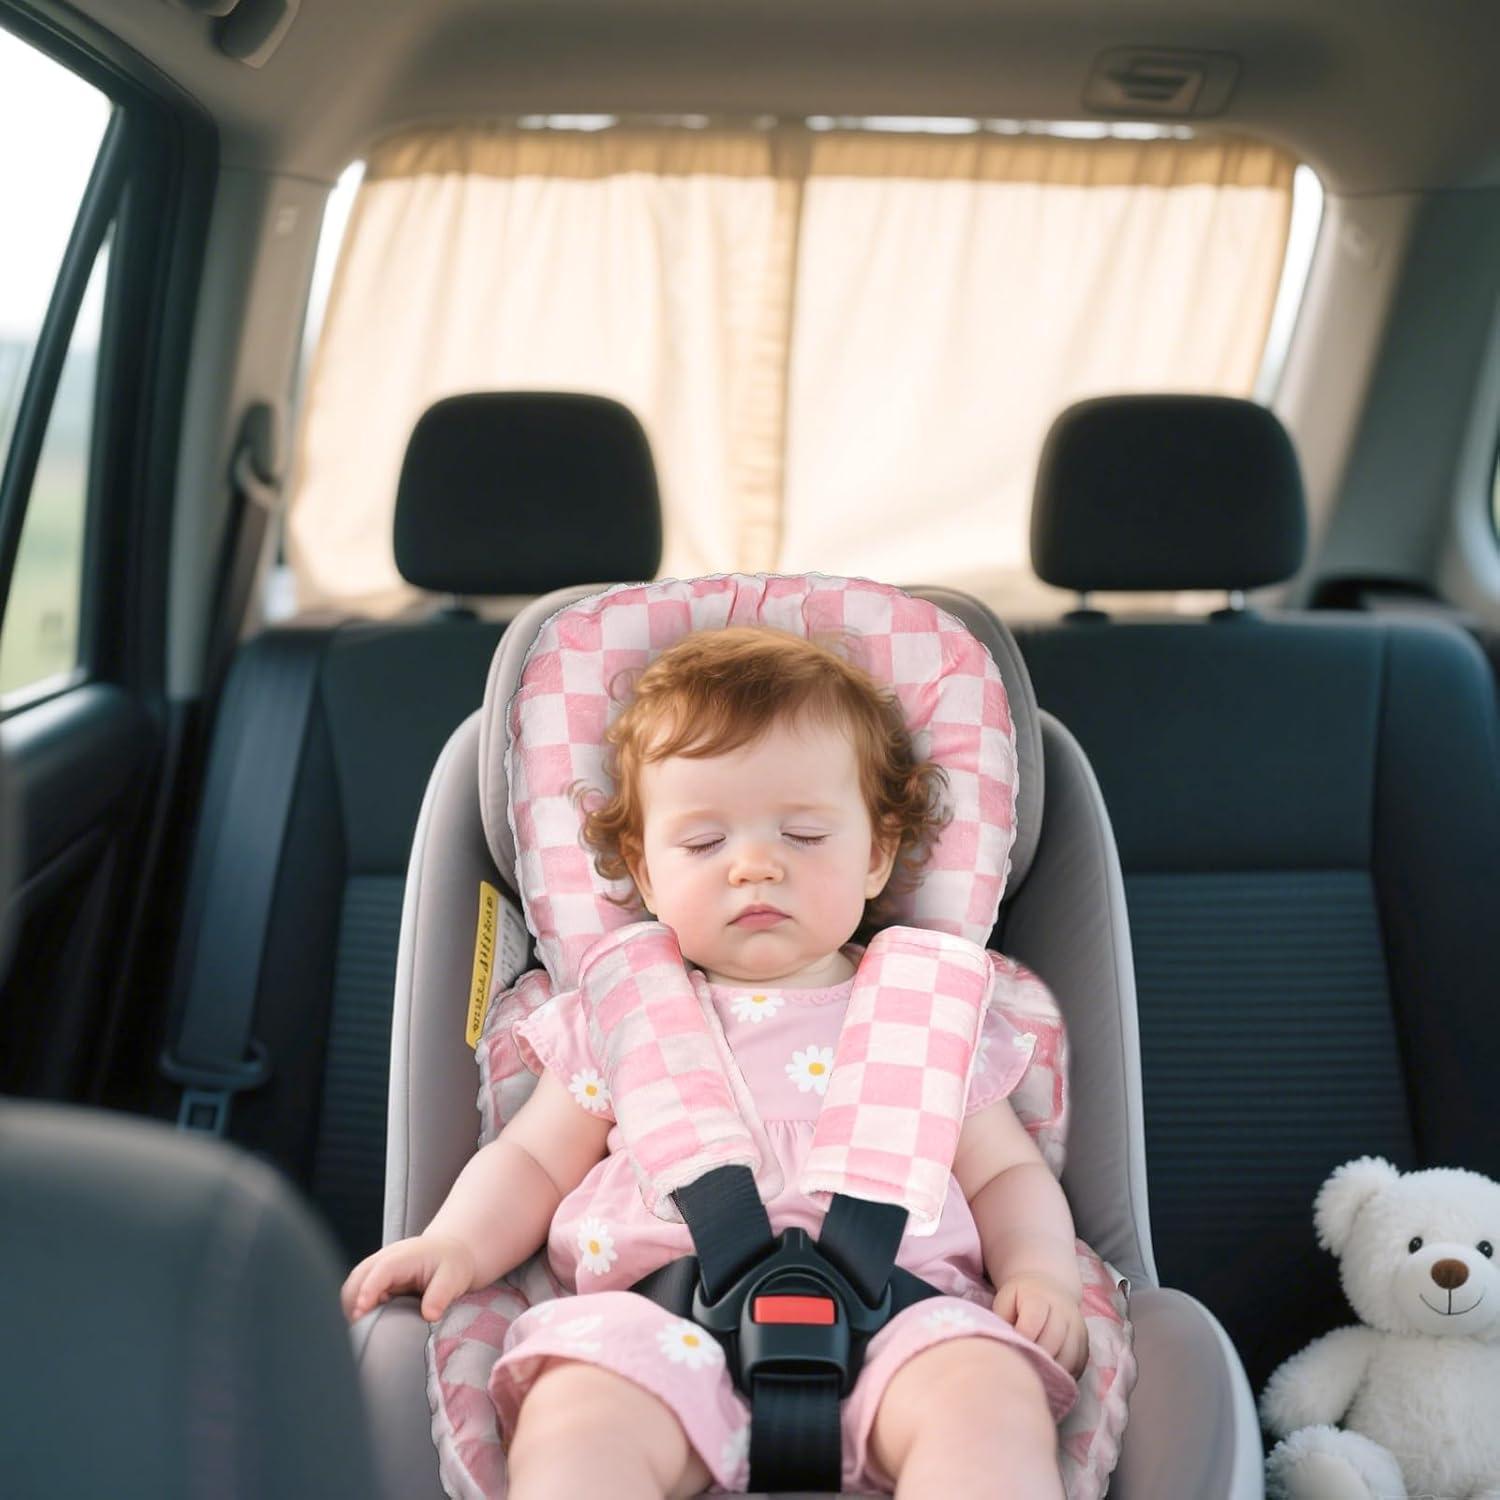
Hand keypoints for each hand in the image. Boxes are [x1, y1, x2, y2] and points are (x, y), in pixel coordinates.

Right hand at [340, 1233, 476, 1323]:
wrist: (449, 1253)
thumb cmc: (451, 1263)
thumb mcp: (453, 1277)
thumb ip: (441, 1294)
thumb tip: (429, 1315)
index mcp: (403, 1256)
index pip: (379, 1271)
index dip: (368, 1291)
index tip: (361, 1312)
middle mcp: (384, 1259)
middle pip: (357, 1278)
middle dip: (353, 1303)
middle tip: (361, 1331)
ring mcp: (376, 1269)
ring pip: (352, 1286)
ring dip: (352, 1307)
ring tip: (363, 1330)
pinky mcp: (374, 1280)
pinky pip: (356, 1293)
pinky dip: (356, 1308)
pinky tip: (366, 1323)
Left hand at [992, 1271, 1087, 1377]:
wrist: (1047, 1289)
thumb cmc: (1020, 1299)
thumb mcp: (1005, 1301)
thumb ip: (1001, 1319)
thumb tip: (1004, 1343)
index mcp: (1039, 1298)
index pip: (1034, 1320)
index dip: (1023, 1338)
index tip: (1013, 1350)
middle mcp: (1063, 1311)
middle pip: (1053, 1340)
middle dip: (1038, 1357)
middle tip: (1024, 1367)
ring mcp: (1077, 1327)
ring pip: (1069, 1356)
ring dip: (1053, 1370)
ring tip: (1037, 1374)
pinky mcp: (1085, 1342)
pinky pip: (1079, 1364)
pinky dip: (1066, 1374)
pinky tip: (1052, 1376)